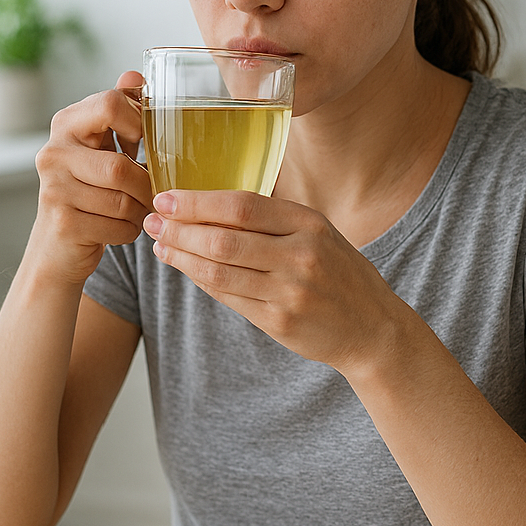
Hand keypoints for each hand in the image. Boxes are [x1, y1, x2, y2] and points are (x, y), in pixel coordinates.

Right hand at [30, 72, 154, 284]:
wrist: (59, 244)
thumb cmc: (92, 188)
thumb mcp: (105, 145)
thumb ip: (121, 110)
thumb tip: (135, 73)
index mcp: (67, 124)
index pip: (109, 104)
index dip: (138, 122)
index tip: (142, 142)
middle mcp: (53, 152)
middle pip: (121, 167)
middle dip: (145, 185)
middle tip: (148, 191)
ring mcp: (53, 189)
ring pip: (124, 200)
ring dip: (140, 210)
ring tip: (132, 210)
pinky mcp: (62, 222)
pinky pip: (120, 226)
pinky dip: (130, 231)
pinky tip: (118, 227)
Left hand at [142, 190, 413, 370]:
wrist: (373, 328)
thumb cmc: (341, 275)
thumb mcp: (320, 235)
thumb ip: (275, 222)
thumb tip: (211, 207)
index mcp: (311, 225)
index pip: (242, 206)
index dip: (198, 202)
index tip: (166, 197)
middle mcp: (302, 256)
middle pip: (224, 239)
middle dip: (180, 228)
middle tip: (152, 221)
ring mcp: (290, 291)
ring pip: (218, 271)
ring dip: (182, 257)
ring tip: (161, 246)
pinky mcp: (280, 321)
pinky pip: (228, 297)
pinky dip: (201, 281)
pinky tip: (187, 269)